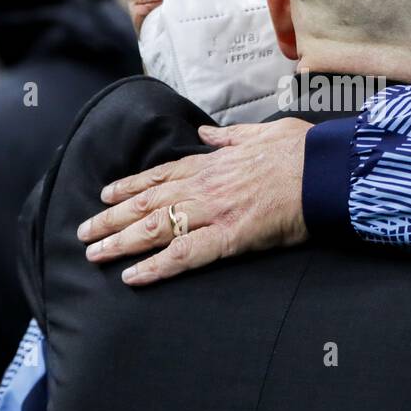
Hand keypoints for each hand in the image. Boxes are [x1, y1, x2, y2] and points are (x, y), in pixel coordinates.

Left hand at [76, 118, 312, 285]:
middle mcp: (205, 186)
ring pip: (155, 228)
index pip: (160, 175)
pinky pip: (183, 256)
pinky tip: (132, 277)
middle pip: (147, 203)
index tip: (106, 194)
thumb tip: (207, 132)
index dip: (129, 186)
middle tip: (84, 232)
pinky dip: (154, 267)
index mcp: (213, 162)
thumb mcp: (261, 133)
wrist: (326, 171)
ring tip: (94, 254)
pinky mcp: (228, 237)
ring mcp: (214, 211)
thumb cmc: (301, 152)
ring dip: (120, 242)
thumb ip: (230, 137)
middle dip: (111, 218)